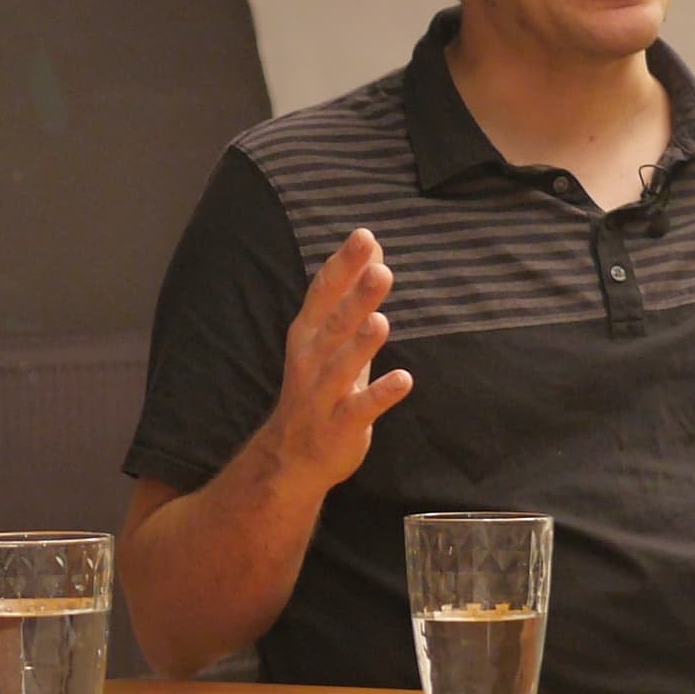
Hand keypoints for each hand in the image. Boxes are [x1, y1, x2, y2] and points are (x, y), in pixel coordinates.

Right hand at [248, 229, 414, 495]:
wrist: (291, 456)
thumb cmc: (318, 386)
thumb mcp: (330, 336)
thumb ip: (350, 291)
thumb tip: (371, 245)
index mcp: (308, 334)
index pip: (323, 293)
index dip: (343, 266)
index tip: (365, 237)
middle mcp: (311, 360)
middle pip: (334, 325)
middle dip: (355, 298)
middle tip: (380, 270)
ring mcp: (323, 395)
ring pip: (342, 366)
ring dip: (361, 344)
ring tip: (380, 321)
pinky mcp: (339, 426)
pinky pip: (361, 409)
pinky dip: (381, 395)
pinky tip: (403, 380)